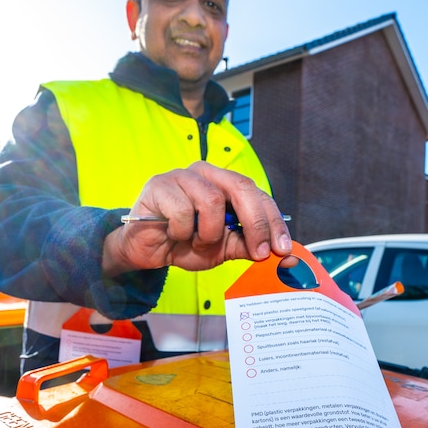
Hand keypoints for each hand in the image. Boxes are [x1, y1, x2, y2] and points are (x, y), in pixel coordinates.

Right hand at [102, 162, 293, 275]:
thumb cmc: (183, 243)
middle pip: (241, 187)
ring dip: (208, 233)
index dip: (272, 221)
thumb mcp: (222, 249)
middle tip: (259, 252)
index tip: (282, 249)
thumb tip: (281, 253)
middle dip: (255, 223)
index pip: (257, 194)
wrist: (146, 251)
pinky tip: (174, 234)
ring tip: (195, 241)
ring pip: (212, 201)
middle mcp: (206, 173)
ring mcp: (182, 176)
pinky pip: (183, 211)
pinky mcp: (159, 185)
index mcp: (225, 184)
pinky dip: (182, 232)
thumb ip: (248, 246)